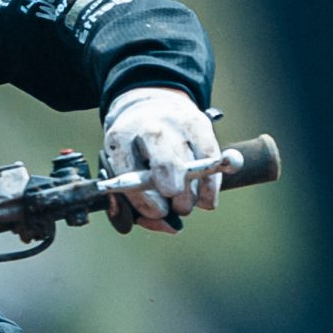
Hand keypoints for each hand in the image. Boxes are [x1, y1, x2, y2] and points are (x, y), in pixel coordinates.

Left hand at [101, 87, 224, 228]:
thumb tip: (169, 226)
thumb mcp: (121, 171)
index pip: (131, 175)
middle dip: (174, 193)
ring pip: (194, 167)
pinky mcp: (200, 124)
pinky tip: (204, 197)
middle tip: (175, 204)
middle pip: (167, 165)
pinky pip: (213, 161)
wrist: (149, 106)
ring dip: (191, 195)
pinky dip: (211, 186)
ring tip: (184, 201)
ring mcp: (176, 124)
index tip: (158, 211)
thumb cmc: (133, 149)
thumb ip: (137, 205)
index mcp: (120, 138)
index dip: (146, 201)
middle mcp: (148, 127)